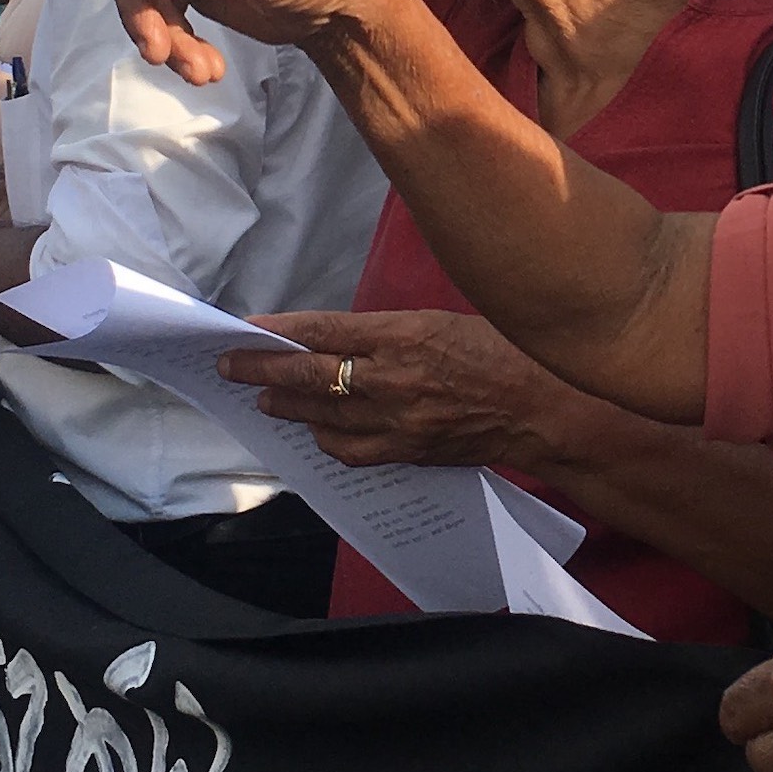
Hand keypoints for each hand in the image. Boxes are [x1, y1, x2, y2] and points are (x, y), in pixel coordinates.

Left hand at [222, 309, 565, 467]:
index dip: (279, 331)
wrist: (541, 407)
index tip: (248, 328)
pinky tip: (315, 429)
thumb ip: (389, 332)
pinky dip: (325, 438)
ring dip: (287, 405)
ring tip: (264, 396)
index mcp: (404, 333)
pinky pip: (348, 450)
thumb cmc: (501, 351)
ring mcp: (397, 420)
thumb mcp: (442, 320)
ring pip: (321, 415)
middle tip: (231, 365)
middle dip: (263, 370)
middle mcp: (393, 378)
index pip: (324, 331)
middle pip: (310, 375)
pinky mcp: (406, 451)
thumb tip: (340, 338)